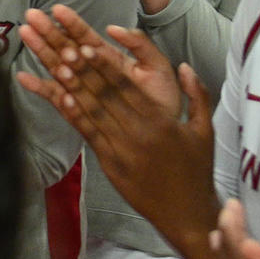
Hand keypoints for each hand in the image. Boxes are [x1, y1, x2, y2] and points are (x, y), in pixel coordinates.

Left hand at [15, 5, 217, 251]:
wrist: (187, 213)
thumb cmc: (196, 169)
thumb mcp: (205, 130)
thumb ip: (196, 95)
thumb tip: (185, 65)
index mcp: (161, 121)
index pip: (127, 87)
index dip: (105, 65)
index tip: (86, 45)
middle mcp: (139, 132)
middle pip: (105, 94)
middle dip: (82, 68)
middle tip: (60, 45)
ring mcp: (122, 149)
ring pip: (93, 111)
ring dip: (72, 87)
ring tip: (54, 64)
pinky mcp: (110, 164)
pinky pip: (89, 135)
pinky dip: (74, 115)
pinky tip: (60, 98)